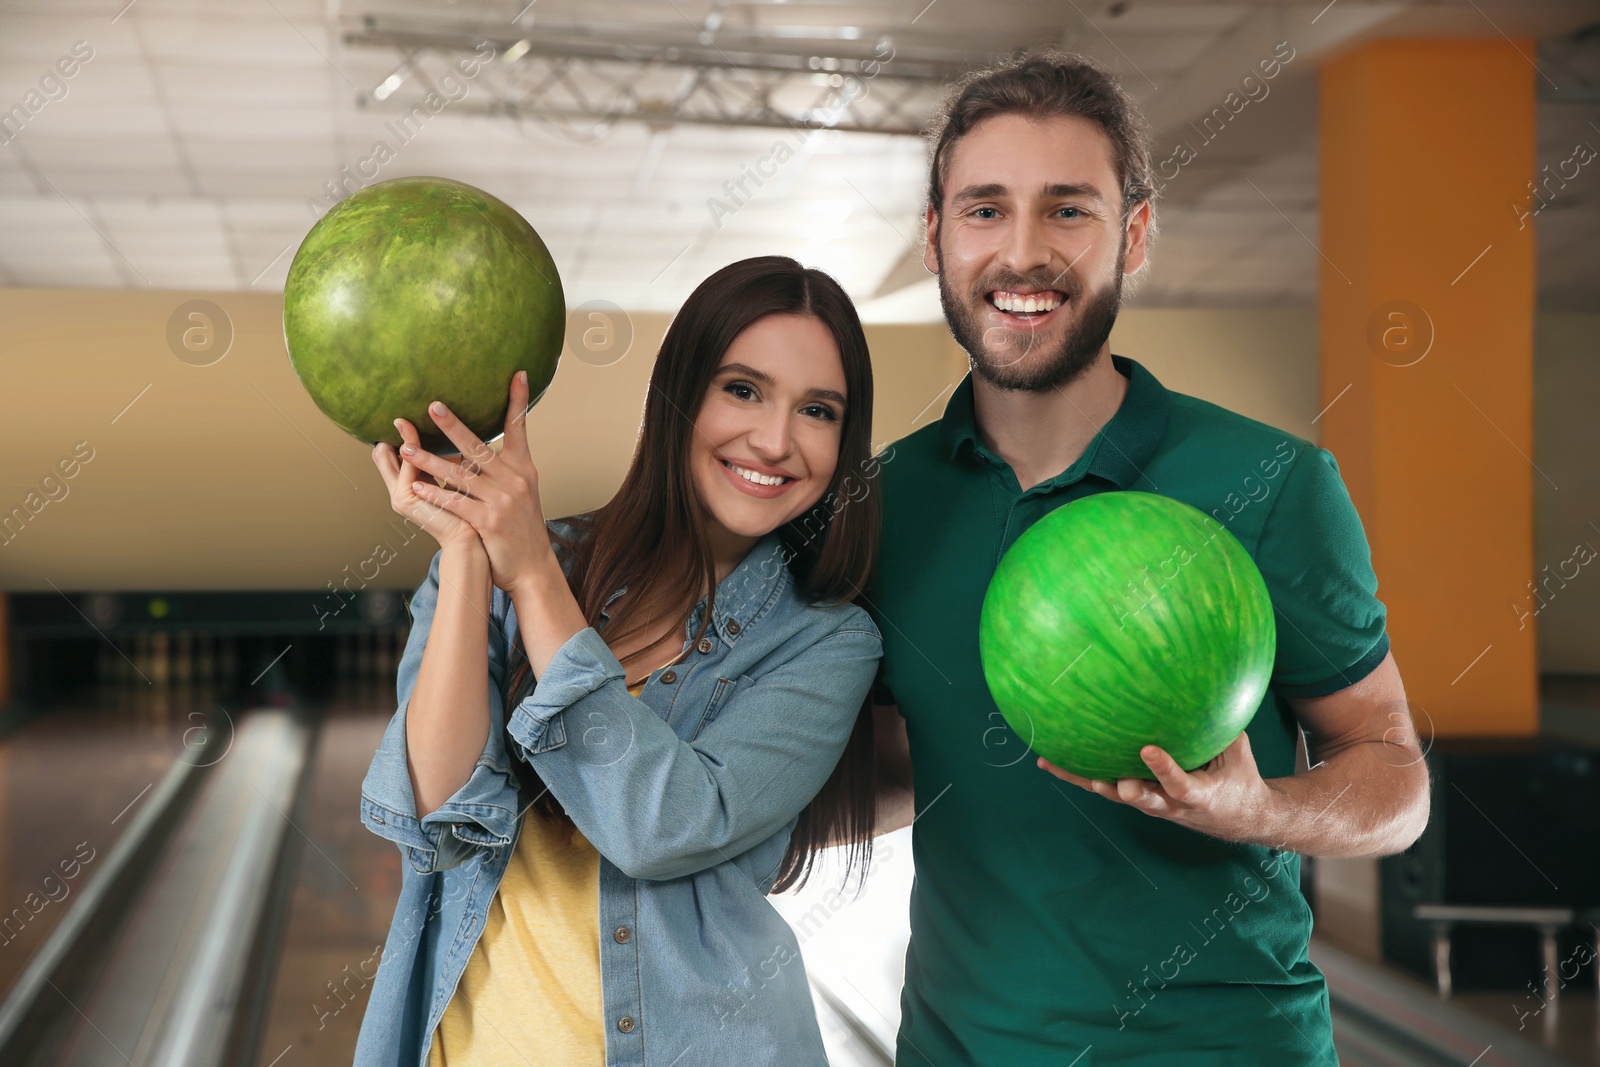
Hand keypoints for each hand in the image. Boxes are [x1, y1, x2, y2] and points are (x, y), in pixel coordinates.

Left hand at [394, 371, 555, 593]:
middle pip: (479, 446)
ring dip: (429, 461)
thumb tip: (479, 448)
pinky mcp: (489, 521)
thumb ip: (504, 469)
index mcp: (523, 468)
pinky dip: (436, 494)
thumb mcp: (522, 492)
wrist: (532, 567)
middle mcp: (514, 480)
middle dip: (453, 425)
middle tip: (432, 405)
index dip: (518, 401)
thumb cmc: (521, 528)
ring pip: (460, 475)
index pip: (520, 428)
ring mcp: (502, 500)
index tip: (517, 374)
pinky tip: (417, 487)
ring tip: (405, 449)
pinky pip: (456, 503)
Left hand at [1038, 731, 1281, 844]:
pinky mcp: (1136, 798)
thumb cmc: (1239, 780)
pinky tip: (1048, 762)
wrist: (1236, 818)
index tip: (1148, 750)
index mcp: (1200, 795)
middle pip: (1142, 800)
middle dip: (1126, 790)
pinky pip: (1104, 787)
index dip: (1164, 769)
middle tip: (1111, 780)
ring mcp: (1150, 803)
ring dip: (1086, 780)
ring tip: (1055, 763)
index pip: (1179, 784)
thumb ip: (1222, 730)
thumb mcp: (1239, 755)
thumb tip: (1211, 688)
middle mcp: (1170, 805)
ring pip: (1114, 794)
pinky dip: (1078, 776)